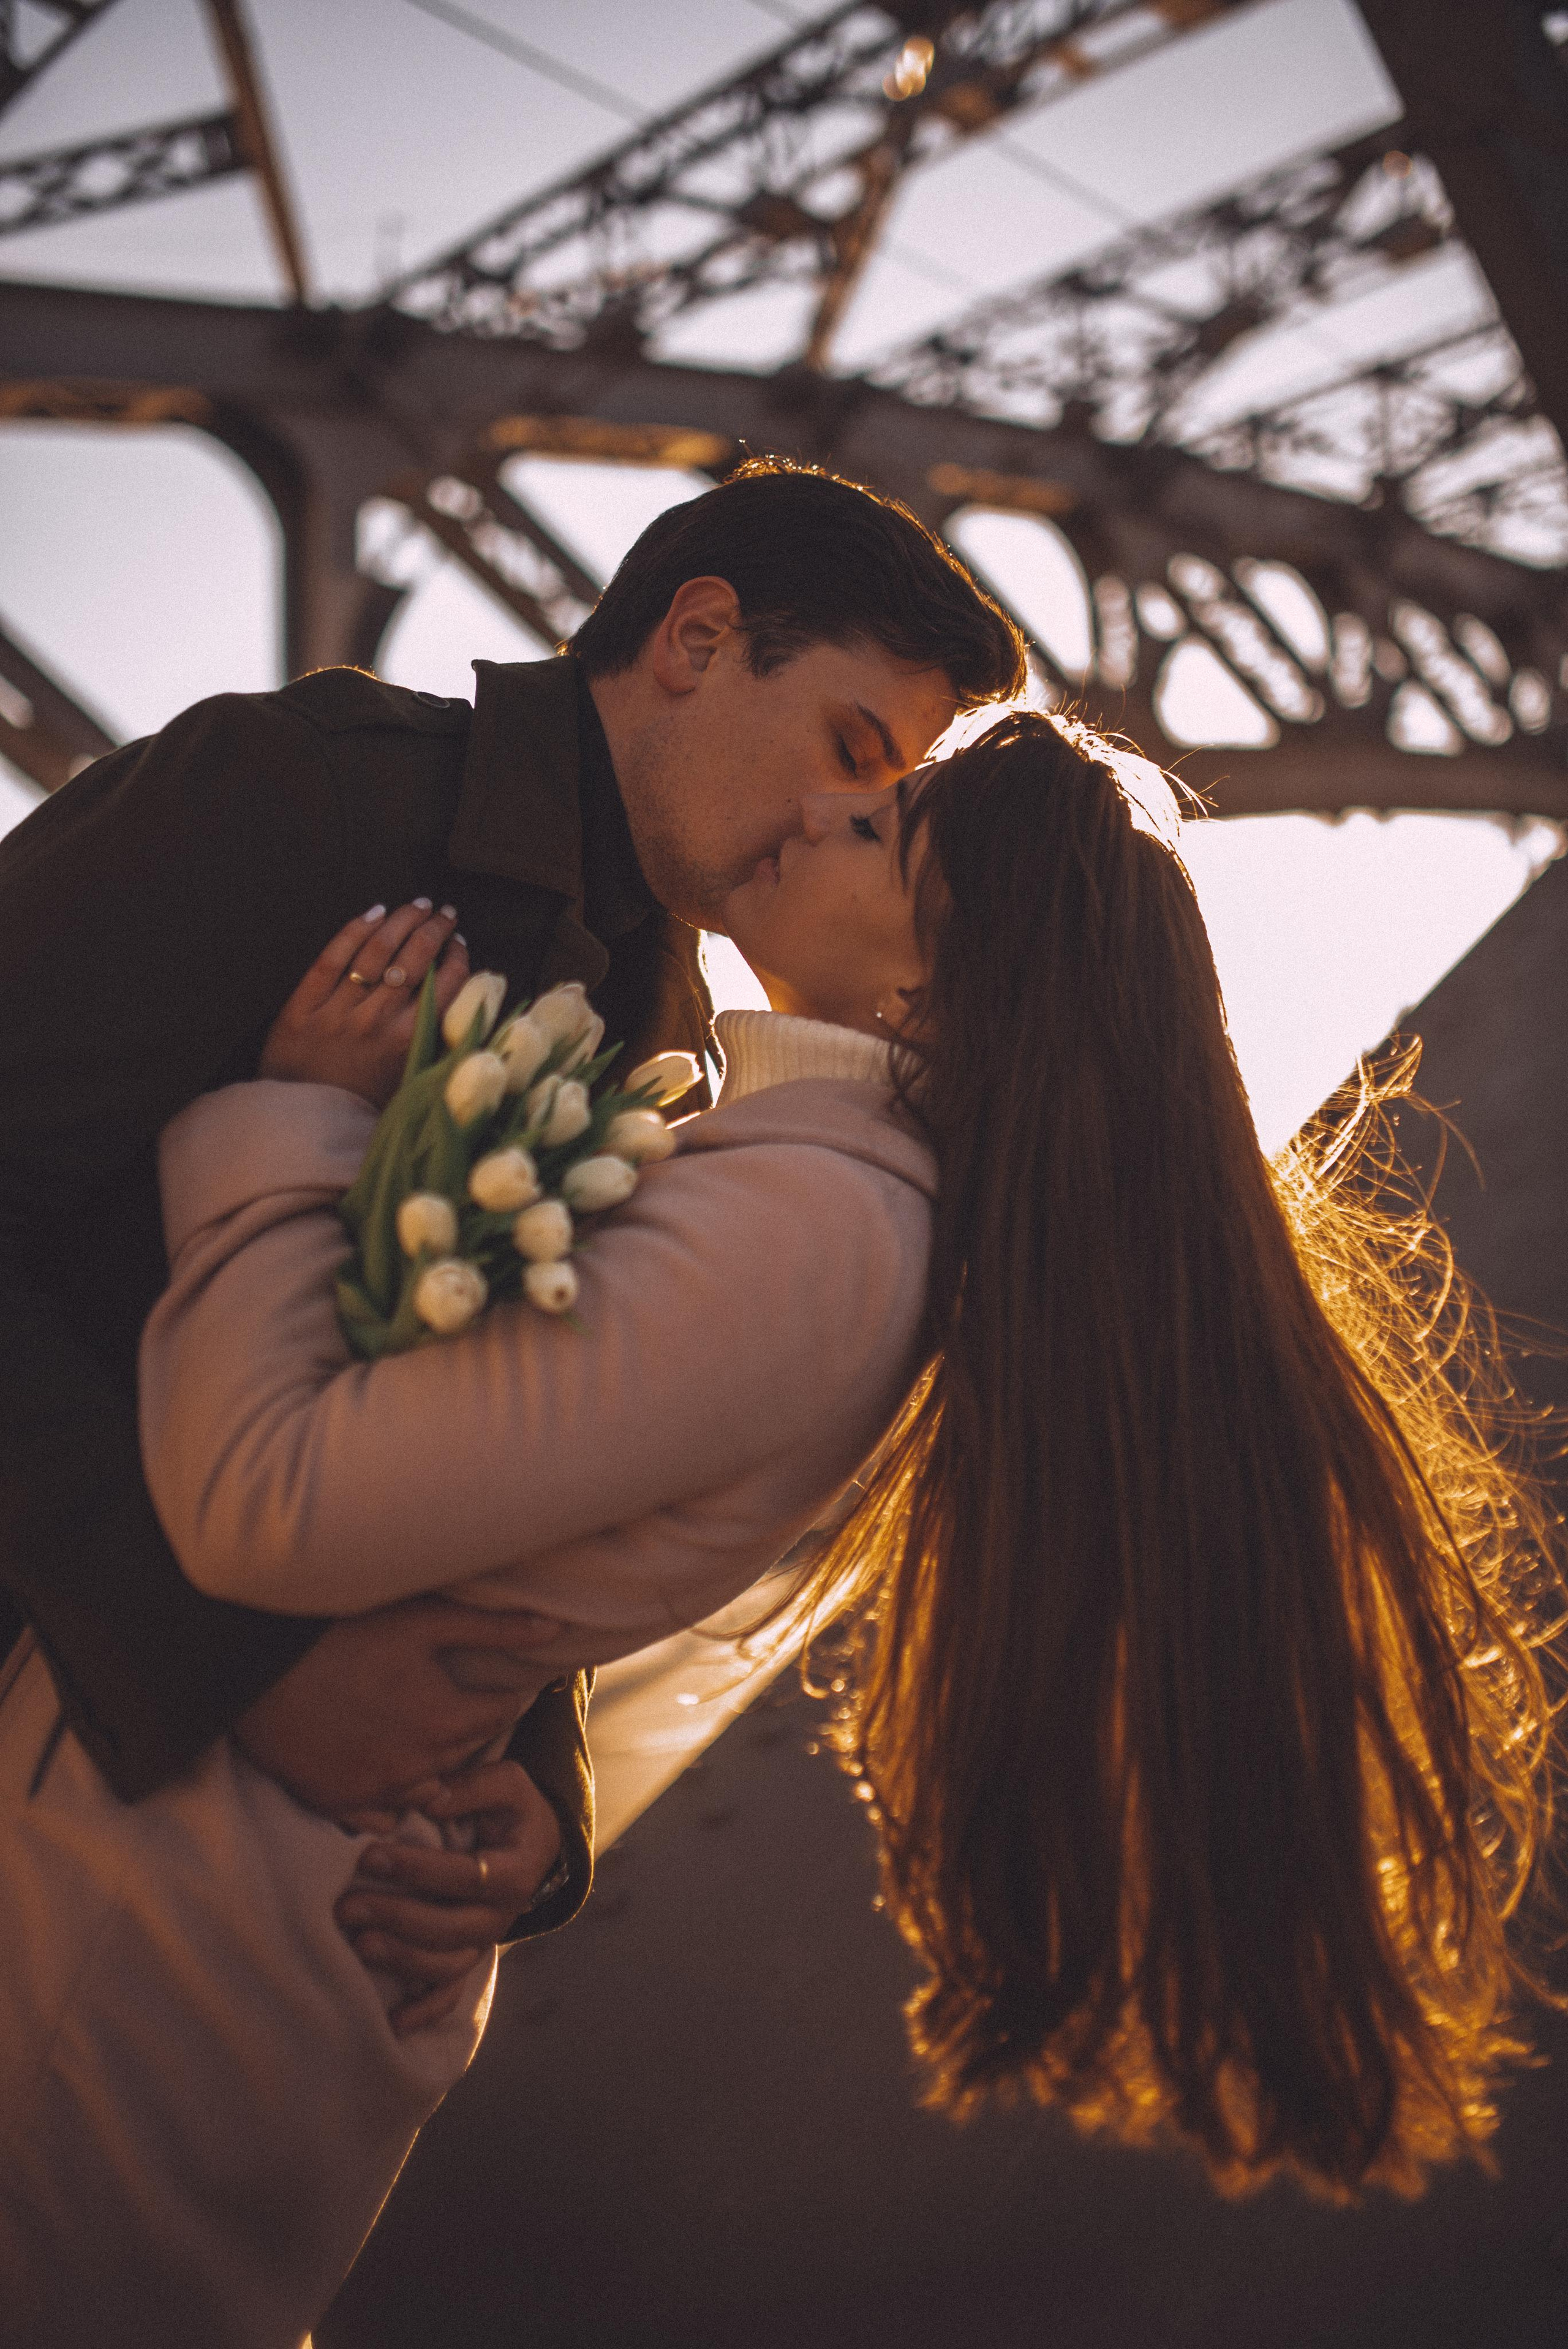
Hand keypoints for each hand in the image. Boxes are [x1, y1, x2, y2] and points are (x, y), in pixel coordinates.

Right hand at [234, 1593, 567, 1817]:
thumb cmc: (344, 1634)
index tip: (506, 1677)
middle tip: (461, 1699)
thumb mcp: (425, 1621)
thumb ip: (495, 1630)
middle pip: (468, 1752)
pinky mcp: (338, 1804)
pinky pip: (383, 1815)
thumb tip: (556, 1629)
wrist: (257, 1671)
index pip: (503, 1712)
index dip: (507, 1690)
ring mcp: (377, 1792)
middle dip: (472, 1726)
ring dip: (436, 1766)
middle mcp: (420, 1768)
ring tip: (424, 1733)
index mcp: (446, 1722)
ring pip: (430, 1789)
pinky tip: (384, 1763)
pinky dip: (392, 1796)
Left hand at [260, 899, 470, 1106]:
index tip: (461, 944)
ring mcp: (338, 1010)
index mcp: (408, 1042)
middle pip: (414, 959)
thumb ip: (432, 1051)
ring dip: (402, 921)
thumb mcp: (407, 1085)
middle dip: (435, 929)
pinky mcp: (303, 1005)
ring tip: (417, 905)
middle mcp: (377, 1021)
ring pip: (376, 951)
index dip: (458, 958)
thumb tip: (461, 1014)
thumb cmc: (358, 1106)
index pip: (445, 986)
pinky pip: (332, 958)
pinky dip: (355, 930)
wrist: (301, 1125)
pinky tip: (374, 913)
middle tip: (445, 913)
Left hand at [336, 1758, 563, 2034]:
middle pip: (450, 1928)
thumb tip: (429, 1799)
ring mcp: (485, 1942)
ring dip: (400, 1959)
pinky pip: (450, 1993)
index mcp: (515, 1872)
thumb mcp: (508, 1783)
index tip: (369, 1856)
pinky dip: (423, 2011)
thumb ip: (474, 1787)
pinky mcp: (470, 1957)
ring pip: (446, 1965)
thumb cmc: (513, 1808)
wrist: (536, 1845)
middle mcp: (503, 1916)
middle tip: (346, 1907)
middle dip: (396, 1918)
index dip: (417, 1870)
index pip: (465, 1876)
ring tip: (357, 1944)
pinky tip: (393, 2024)